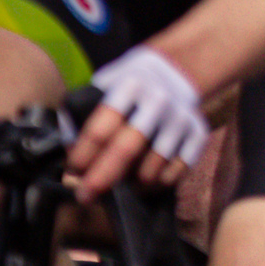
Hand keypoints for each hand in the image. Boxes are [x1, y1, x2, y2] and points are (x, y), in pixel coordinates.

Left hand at [68, 44, 209, 202]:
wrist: (180, 69)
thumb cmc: (132, 84)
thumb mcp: (105, 84)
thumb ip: (85, 113)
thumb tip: (66, 150)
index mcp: (129, 86)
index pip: (101, 128)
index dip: (83, 155)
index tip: (72, 171)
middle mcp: (158, 101)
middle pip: (126, 150)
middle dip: (101, 178)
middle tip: (85, 196)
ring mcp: (180, 119)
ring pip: (152, 168)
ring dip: (130, 185)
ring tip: (118, 187)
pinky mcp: (198, 134)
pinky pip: (176, 174)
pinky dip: (156, 185)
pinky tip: (143, 182)